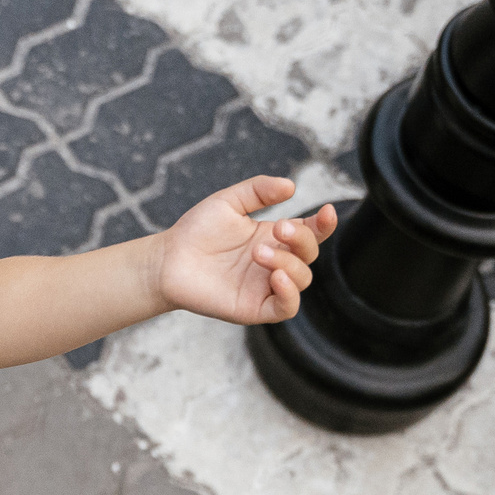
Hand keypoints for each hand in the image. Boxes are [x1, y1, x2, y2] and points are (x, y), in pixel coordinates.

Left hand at [154, 177, 333, 326]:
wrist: (168, 259)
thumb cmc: (196, 231)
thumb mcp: (229, 202)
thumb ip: (259, 191)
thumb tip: (291, 186)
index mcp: (274, 237)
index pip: (311, 233)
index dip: (324, 224)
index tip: (326, 211)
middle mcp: (275, 263)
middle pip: (309, 254)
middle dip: (300, 240)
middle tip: (278, 228)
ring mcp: (266, 287)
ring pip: (302, 279)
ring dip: (289, 262)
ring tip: (258, 252)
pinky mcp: (255, 308)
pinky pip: (286, 308)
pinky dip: (290, 294)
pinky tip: (276, 277)